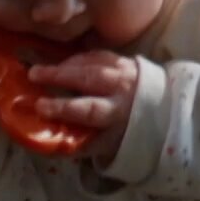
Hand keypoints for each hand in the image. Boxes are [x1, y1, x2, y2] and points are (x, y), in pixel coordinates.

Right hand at [27, 51, 139, 165]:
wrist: (166, 112)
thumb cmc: (131, 132)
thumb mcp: (110, 146)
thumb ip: (83, 144)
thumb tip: (51, 143)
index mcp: (117, 113)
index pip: (87, 109)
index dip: (63, 107)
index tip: (40, 106)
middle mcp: (122, 89)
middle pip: (88, 78)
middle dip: (59, 76)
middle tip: (33, 74)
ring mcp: (126, 71)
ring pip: (94, 63)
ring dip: (67, 64)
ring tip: (45, 69)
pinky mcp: (127, 60)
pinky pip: (101, 55)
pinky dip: (82, 57)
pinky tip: (66, 62)